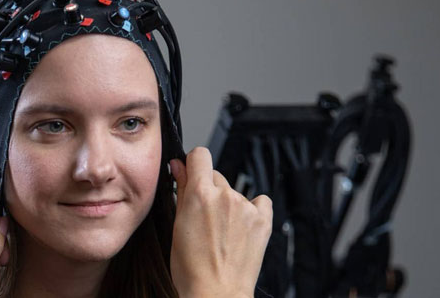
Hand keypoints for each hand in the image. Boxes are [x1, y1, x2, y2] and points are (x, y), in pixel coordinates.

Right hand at [169, 147, 272, 297]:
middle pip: (215, 175)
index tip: (190, 173)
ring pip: (233, 191)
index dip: (192, 163)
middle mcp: (226, 196)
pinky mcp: (262, 221)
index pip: (199, 154)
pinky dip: (251, 208)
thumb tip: (179, 166)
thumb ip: (181, 190)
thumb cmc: (191, 269)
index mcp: (200, 193)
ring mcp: (246, 208)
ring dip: (226, 202)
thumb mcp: (177, 225)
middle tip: (201, 215)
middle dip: (207, 189)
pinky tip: (240, 224)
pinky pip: (259, 201)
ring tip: (219, 230)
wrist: (215, 293)